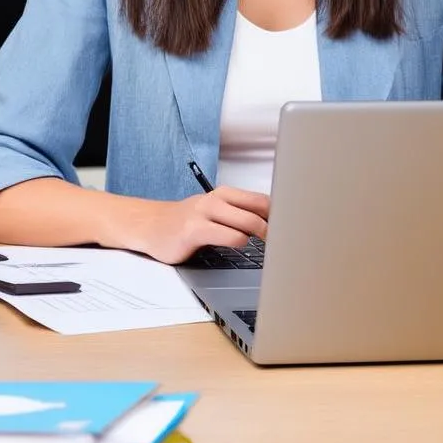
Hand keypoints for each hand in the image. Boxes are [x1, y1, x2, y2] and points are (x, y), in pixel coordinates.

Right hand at [118, 186, 269, 264]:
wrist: (150, 226)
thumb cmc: (188, 221)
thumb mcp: (216, 212)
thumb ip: (240, 215)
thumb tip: (275, 226)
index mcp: (226, 194)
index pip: (264, 200)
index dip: (282, 216)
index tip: (292, 230)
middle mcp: (217, 199)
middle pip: (261, 208)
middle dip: (276, 227)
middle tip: (283, 242)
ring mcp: (205, 213)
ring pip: (248, 222)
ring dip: (261, 236)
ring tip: (266, 248)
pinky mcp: (194, 230)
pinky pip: (229, 237)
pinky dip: (240, 243)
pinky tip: (237, 247)